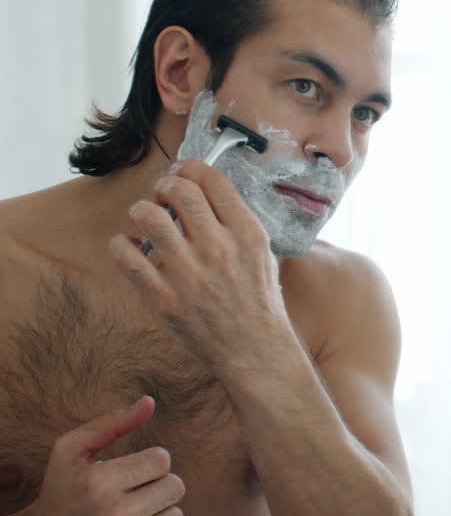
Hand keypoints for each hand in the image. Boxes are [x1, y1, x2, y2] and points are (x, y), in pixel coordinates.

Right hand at [13, 397, 184, 515]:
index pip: (162, 460)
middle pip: (175, 487)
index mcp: (99, 483)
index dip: (150, 462)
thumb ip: (111, 423)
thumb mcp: (71, 452)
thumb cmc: (61, 493)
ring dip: (159, 514)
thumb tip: (150, 401)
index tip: (132, 471)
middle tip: (135, 493)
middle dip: (158, 486)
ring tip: (133, 515)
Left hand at [110, 160, 292, 369]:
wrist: (253, 348)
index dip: (190, 167)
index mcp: (247, 233)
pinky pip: (126, 256)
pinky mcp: (163, 298)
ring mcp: (189, 274)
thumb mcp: (262, 252)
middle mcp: (219, 248)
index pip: (211, 179)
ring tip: (147, 221)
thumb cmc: (257, 299)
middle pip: (179, 189)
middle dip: (164, 185)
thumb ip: (236, 221)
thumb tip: (203, 189)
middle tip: (163, 197)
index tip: (181, 174)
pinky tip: (132, 247)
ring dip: (142, 210)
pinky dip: (122, 244)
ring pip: (148, 216)